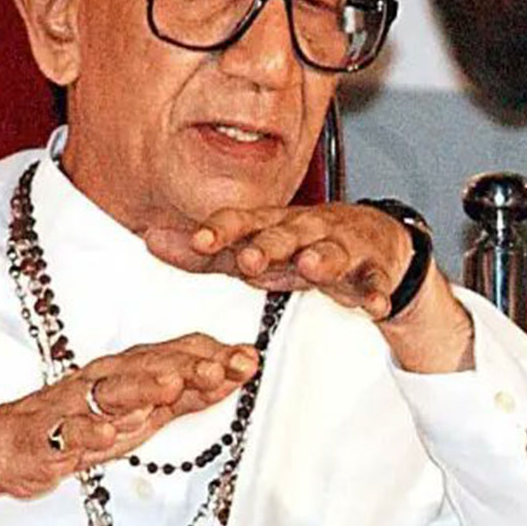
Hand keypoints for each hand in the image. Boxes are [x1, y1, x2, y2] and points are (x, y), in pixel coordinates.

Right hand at [0, 334, 258, 521]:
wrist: (6, 446)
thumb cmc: (82, 425)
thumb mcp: (144, 411)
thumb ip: (189, 394)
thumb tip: (238, 372)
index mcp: (129, 371)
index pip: (176, 356)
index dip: (214, 356)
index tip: (251, 358)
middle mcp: (104, 381)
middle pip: (151, 368)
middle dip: (191, 367)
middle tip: (227, 366)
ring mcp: (74, 407)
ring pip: (112, 393)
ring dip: (144, 387)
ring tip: (173, 386)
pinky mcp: (48, 438)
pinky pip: (68, 435)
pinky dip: (88, 433)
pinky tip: (108, 434)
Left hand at [146, 204, 474, 373]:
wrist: (375, 242)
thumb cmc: (304, 247)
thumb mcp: (255, 249)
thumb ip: (205, 252)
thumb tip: (150, 238)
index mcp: (274, 225)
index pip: (245, 222)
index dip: (222, 229)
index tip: (199, 239)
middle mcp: (308, 230)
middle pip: (288, 234)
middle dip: (270, 244)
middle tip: (250, 258)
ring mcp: (343, 248)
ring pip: (334, 252)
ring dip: (324, 258)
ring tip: (313, 266)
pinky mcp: (373, 271)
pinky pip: (375, 283)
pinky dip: (376, 293)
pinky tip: (375, 304)